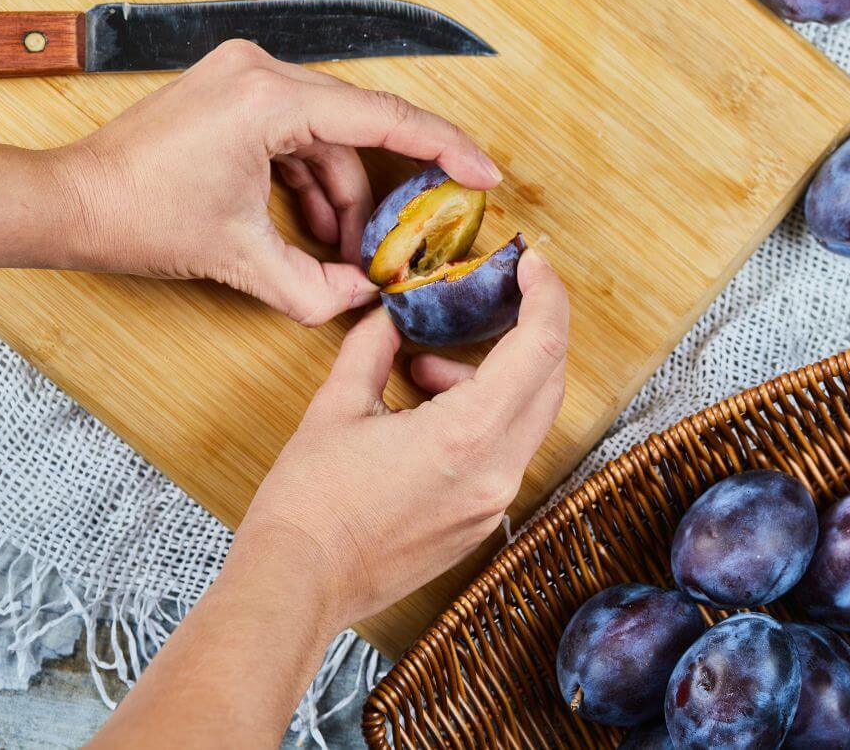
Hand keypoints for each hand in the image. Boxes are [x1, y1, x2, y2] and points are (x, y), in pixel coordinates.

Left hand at [50, 39, 500, 324]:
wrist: (73, 203)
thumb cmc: (139, 217)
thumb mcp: (241, 260)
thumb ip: (316, 288)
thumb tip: (369, 298)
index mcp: (270, 99)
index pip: (384, 118)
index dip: (445, 148)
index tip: (486, 174)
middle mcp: (262, 72)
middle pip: (361, 131)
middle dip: (382, 194)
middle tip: (414, 237)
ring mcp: (249, 77)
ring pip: (332, 139)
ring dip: (343, 198)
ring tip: (343, 254)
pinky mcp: (240, 94)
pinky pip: (302, 137)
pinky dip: (314, 183)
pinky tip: (313, 229)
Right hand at [230, 247, 568, 629]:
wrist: (300, 586)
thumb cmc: (310, 503)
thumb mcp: (336, 407)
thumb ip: (373, 350)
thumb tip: (389, 316)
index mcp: (468, 434)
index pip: (541, 347)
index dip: (545, 295)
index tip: (532, 262)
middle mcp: (497, 470)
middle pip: (549, 379)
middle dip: (530, 329)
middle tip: (499, 295)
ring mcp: (495, 501)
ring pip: (528, 416)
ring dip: (496, 377)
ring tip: (427, 371)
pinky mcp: (483, 521)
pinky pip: (506, 451)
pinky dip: (485, 417)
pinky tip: (431, 412)